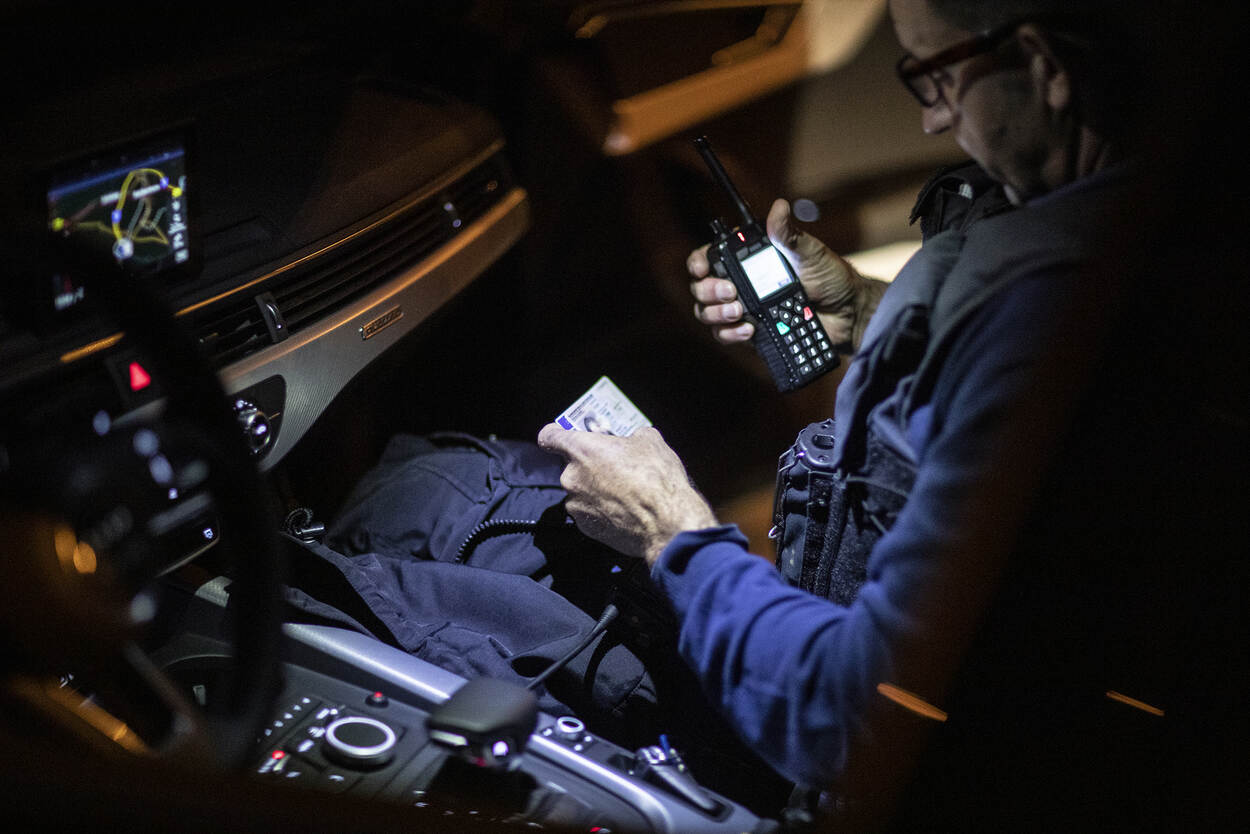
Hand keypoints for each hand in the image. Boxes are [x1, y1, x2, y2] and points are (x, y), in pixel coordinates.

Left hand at [537, 424, 717, 565]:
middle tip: (614, 467)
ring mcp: (576, 505)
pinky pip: (589, 513)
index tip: (563, 435)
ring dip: (596, 490)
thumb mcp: (649, 441)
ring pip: (581, 492)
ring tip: (625, 493)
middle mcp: (571, 477)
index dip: (556, 434)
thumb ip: (631, 436)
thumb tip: (633, 440)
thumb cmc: (655, 478)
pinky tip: (625, 510)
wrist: (666, 522)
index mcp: (581, 449)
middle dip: (590, 466)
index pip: (549, 436)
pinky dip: (602, 511)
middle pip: (571, 466)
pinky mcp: (586, 528)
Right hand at [688, 198, 885, 349]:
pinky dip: (730, 333)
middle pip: (701, 288)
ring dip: (716, 313)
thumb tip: (778, 206)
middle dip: (709, 290)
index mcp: (749, 260)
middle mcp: (741, 284)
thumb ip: (788, 234)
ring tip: (740, 311)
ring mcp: (744, 309)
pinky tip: (750, 329)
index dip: (698, 262)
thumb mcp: (810, 252)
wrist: (847, 314)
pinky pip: (725, 335)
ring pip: (707, 313)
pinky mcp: (751, 332)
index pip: (710, 258)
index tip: (703, 267)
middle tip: (731, 292)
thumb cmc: (831, 278)